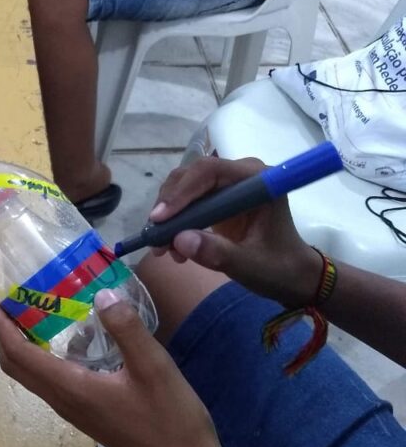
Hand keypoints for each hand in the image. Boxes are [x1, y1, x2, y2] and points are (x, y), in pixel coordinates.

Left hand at [0, 292, 219, 446]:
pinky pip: (53, 382)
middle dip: (4, 334)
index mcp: (70, 387)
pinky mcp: (86, 414)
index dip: (1, 326)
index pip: (19, 354)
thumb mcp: (153, 366)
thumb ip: (126, 329)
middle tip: (6, 302)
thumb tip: (101, 295)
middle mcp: (63, 400)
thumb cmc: (169, 419)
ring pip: (33, 376)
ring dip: (23, 346)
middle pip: (16, 367)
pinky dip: (47, 358)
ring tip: (34, 313)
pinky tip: (76, 339)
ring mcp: (73, 410)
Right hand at [150, 156, 321, 306]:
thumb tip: (180, 240)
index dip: (181, 192)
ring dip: (167, 215)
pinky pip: (186, 202)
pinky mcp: (217, 199)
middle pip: (191, 176)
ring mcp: (227, 185)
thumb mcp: (249, 265)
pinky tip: (173, 247)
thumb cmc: (277, 267)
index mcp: (257, 180)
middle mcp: (240, 175)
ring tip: (162, 248)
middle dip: (169, 205)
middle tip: (156, 237)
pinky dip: (174, 222)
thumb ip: (218, 253)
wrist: (291, 274)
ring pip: (183, 187)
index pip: (210, 171)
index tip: (160, 220)